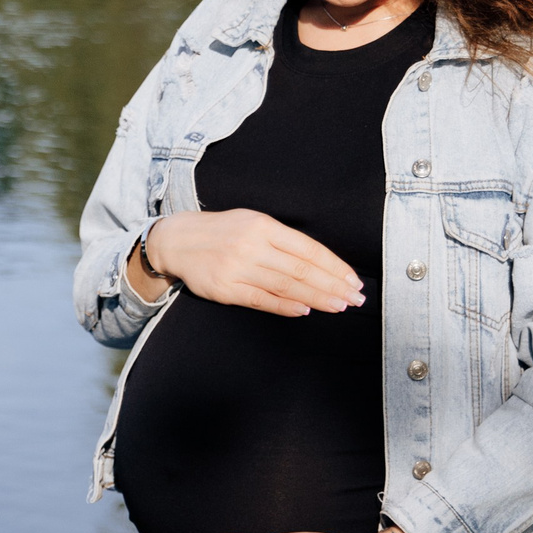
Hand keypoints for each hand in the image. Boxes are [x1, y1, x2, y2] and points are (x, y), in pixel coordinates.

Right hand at [129, 209, 363, 317]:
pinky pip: (262, 299)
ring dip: (317, 298)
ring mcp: (238, 267)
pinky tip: (305, 310)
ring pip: (287, 286)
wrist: (177, 240)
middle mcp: (253, 245)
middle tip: (355, 299)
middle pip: (302, 269)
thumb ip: (283, 240)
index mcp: (264, 226)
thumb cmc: (222, 232)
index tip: (353, 280)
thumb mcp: (253, 222)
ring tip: (339, 306)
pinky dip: (285, 306)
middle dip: (333, 285)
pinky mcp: (225, 288)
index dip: (334, 266)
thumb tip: (319, 263)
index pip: (309, 249)